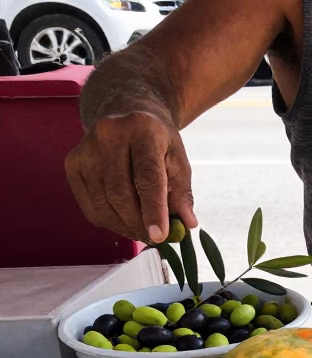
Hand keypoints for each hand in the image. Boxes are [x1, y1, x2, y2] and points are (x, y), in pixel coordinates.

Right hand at [65, 111, 197, 243]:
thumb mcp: (178, 160)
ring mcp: (86, 149)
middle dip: (138, 223)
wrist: (125, 114)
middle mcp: (109, 135)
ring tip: (142, 232)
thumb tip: (188, 223)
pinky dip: (109, 221)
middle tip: (155, 239)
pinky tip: (124, 222)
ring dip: (125, 226)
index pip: (147, 176)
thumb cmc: (157, 142)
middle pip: (120, 193)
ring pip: (103, 202)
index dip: (153, 209)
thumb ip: (182, 193)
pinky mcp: (73, 163)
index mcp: (142, 130)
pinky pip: (90, 205)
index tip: (160, 236)